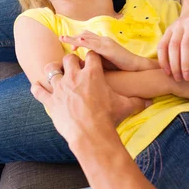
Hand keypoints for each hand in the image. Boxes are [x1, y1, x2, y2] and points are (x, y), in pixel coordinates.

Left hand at [31, 52, 149, 145]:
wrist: (91, 133)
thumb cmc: (109, 118)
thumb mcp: (126, 106)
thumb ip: (137, 101)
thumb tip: (151, 102)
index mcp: (93, 74)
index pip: (91, 55)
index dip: (91, 56)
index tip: (91, 60)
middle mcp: (75, 76)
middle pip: (69, 58)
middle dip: (71, 61)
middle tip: (74, 69)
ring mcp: (60, 87)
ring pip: (51, 69)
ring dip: (53, 70)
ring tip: (56, 75)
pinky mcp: (50, 100)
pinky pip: (39, 89)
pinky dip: (38, 88)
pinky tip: (39, 88)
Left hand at [60, 31, 158, 71]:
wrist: (136, 67)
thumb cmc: (120, 67)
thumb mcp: (103, 64)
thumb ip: (93, 62)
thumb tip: (80, 67)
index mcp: (102, 44)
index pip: (86, 38)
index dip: (76, 41)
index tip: (71, 49)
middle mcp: (103, 40)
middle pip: (84, 35)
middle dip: (72, 37)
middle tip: (61, 38)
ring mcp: (106, 43)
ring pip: (87, 37)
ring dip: (74, 38)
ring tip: (63, 38)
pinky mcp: (109, 48)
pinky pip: (95, 44)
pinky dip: (86, 42)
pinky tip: (79, 41)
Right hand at [157, 8, 188, 81]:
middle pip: (186, 44)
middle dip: (186, 63)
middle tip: (187, 79)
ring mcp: (178, 25)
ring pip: (173, 45)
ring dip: (174, 63)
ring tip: (177, 78)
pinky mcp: (169, 29)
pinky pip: (163, 44)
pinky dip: (163, 58)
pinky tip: (167, 71)